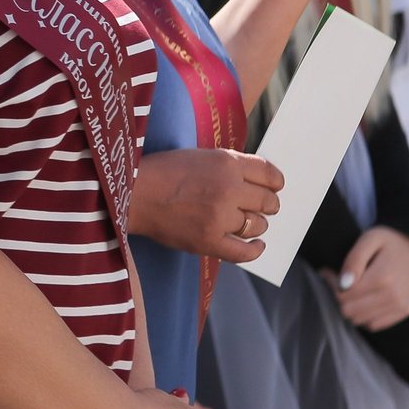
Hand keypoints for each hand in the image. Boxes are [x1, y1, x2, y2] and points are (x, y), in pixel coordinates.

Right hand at [129, 148, 283, 261]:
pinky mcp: (209, 240)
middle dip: (268, 204)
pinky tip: (258, 245)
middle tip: (262, 207)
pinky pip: (244, 251)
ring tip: (245, 222)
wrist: (133, 193)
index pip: (270, 174)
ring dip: (256, 225)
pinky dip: (255, 250)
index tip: (275, 188)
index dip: (276, 183)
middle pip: (268, 201)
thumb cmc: (164, 172)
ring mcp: (219, 216)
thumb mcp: (201, 156)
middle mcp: (228, 189)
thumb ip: (230, 166)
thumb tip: (259, 183)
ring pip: (257, 225)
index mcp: (227, 163)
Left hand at [334, 228, 408, 330]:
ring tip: (353, 289)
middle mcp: (393, 295)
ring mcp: (400, 306)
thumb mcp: (369, 239)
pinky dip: (364, 315)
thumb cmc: (389, 242)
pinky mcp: (404, 311)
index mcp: (382, 277)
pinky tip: (365, 299)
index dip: (331, 284)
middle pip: (349, 311)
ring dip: (351, 307)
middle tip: (340, 282)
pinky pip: (373, 325)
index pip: (343, 295)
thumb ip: (354, 260)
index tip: (330, 273)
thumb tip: (343, 284)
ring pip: (359, 320)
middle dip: (339, 297)